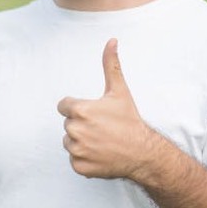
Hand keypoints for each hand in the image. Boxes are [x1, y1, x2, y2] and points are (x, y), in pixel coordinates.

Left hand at [58, 39, 155, 179]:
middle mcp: (74, 130)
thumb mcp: (119, 91)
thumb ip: (111, 64)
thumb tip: (112, 40)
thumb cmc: (130, 120)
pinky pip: (75, 159)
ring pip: (70, 142)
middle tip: (102, 127)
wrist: (143, 151)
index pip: (64, 106)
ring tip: (102, 140)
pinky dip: (85, 158)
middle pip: (68, 124)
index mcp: (80, 110)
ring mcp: (77, 150)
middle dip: (82, 124)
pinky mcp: (79, 166)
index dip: (80, 107)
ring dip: (82, 141)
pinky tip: (101, 154)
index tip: (95, 113)